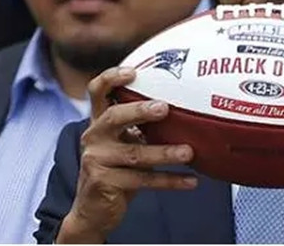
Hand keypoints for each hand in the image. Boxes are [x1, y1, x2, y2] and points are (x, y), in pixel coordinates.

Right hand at [57, 67, 197, 242]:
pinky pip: (143, 180)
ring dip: (165, 152)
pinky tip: (191, 181)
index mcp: (99, 123)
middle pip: (114, 117)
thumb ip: (140, 127)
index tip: (133, 72)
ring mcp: (96, 161)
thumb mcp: (123, 144)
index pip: (97, 92)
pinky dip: (170, 180)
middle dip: (140, 110)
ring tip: (189, 152)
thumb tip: (184, 109)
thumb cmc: (117, 169)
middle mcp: (94, 137)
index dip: (112, 78)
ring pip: (135, 154)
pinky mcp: (105, 183)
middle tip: (164, 108)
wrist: (93, 212)